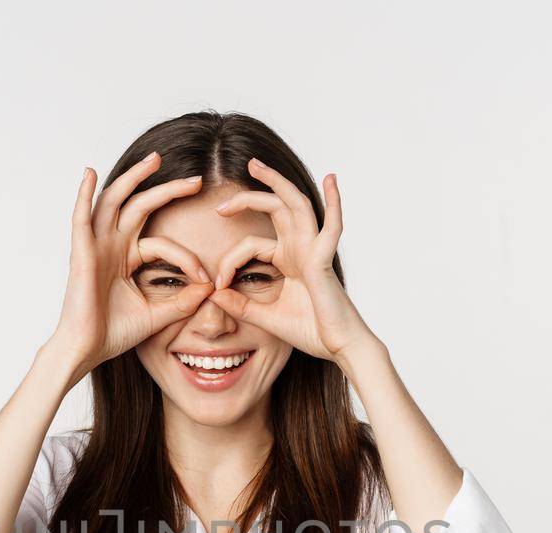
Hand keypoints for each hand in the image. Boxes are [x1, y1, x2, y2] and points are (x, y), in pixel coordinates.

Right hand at [42, 153, 214, 381]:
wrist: (87, 350)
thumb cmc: (114, 334)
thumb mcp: (158, 315)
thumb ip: (183, 302)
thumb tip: (210, 288)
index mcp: (127, 258)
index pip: (163, 244)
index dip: (187, 258)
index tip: (207, 278)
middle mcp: (112, 246)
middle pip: (140, 205)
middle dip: (167, 190)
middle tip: (196, 179)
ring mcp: (95, 246)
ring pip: (115, 201)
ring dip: (133, 178)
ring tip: (154, 160)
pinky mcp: (80, 252)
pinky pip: (81, 218)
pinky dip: (83, 194)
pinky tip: (90, 174)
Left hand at [205, 158, 380, 363]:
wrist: (339, 347)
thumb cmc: (311, 332)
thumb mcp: (265, 318)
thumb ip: (240, 305)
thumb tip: (213, 294)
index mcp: (289, 260)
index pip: (250, 245)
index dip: (229, 261)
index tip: (216, 284)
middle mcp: (301, 249)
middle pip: (274, 208)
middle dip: (250, 194)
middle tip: (223, 193)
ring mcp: (314, 250)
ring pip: (295, 205)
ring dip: (277, 182)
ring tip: (255, 165)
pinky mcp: (324, 260)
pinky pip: (332, 227)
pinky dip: (334, 202)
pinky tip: (331, 179)